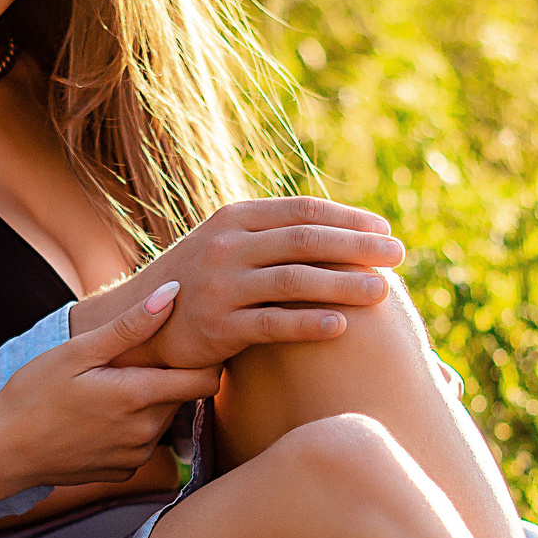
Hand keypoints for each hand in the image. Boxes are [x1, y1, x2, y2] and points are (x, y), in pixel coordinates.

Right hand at [0, 283, 222, 487]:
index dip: (204, 359)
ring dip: (149, 402)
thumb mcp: (78, 352)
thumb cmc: (34, 394)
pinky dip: (132, 427)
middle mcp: (146, 432)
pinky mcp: (123, 471)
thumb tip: (173, 293)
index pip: (206, 380)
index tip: (186, 344)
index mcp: (139, 396)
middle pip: (183, 397)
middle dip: (168, 377)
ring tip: (109, 388)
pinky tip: (99, 418)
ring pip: (163, 419)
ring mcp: (136, 456)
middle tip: (132, 361)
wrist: (1, 452)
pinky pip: (143, 443)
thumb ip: (131, 326)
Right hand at [76, 198, 405, 369]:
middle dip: (357, 246)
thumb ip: (273, 236)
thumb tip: (343, 230)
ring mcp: (220, 286)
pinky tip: (342, 327)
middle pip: (305, 240)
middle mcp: (227, 245)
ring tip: (384, 291)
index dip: (348, 218)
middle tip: (399, 254)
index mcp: (235, 218)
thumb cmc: (201, 284)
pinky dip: (309, 324)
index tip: (385, 230)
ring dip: (344, 283)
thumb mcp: (228, 246)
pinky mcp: (217, 327)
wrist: (138, 325)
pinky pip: (272, 323)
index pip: (302, 210)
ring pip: (294, 280)